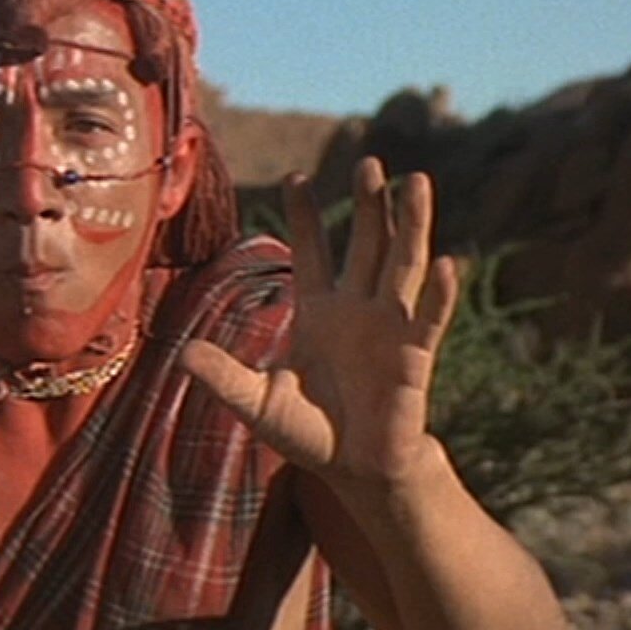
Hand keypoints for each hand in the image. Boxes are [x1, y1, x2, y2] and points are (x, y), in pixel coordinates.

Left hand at [178, 157, 459, 488]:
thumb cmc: (307, 432)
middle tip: (370, 161)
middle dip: (368, 204)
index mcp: (318, 312)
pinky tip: (449, 264)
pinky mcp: (414, 357)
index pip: (312, 251)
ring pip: (402, 264)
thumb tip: (181, 355)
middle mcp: (357, 309)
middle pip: (365, 243)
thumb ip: (223, 377)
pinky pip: (428, 319)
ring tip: (416, 181)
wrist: (352, 469)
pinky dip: (440, 294)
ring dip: (411, 224)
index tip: (296, 177)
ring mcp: (389, 328)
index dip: (306, 216)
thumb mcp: (255, 402)